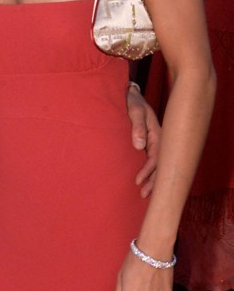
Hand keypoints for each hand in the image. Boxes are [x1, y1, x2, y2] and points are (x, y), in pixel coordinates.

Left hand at [126, 83, 158, 197]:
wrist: (130, 95)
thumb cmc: (132, 102)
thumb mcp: (135, 111)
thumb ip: (137, 126)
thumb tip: (139, 146)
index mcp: (158, 134)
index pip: (155, 158)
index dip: (148, 171)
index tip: (138, 181)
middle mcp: (159, 140)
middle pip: (160, 165)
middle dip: (153, 181)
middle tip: (144, 195)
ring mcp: (154, 143)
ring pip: (157, 165)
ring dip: (152, 179)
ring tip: (144, 193)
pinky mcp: (149, 144)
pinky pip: (152, 160)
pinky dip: (149, 172)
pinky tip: (144, 182)